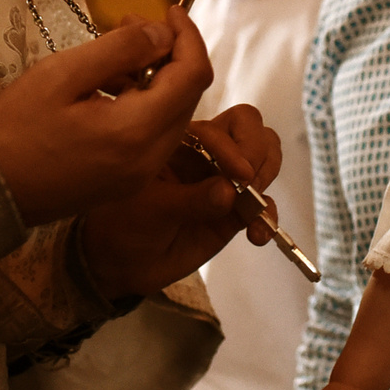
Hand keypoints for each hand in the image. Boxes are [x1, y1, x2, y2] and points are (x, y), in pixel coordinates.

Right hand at [0, 11, 212, 226]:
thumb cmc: (13, 129)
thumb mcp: (61, 75)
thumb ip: (119, 50)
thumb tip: (162, 33)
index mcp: (136, 132)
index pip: (192, 76)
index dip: (188, 36)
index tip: (170, 9)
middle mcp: (149, 159)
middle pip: (188, 96)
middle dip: (169, 55)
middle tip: (130, 26)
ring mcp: (139, 176)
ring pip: (172, 115)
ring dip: (156, 79)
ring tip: (111, 56)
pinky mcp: (126, 182)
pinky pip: (152, 136)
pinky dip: (142, 105)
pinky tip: (107, 89)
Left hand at [74, 103, 281, 299]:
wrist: (122, 263)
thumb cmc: (123, 225)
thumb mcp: (150, 210)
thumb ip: (190, 200)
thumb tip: (230, 192)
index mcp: (181, 140)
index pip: (223, 126)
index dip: (236, 147)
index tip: (239, 177)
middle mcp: (207, 153)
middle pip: (251, 128)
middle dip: (258, 153)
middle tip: (250, 186)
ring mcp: (225, 180)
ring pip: (265, 158)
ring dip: (267, 179)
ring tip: (253, 209)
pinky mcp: (235, 210)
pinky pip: (264, 204)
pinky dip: (267, 216)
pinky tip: (258, 236)